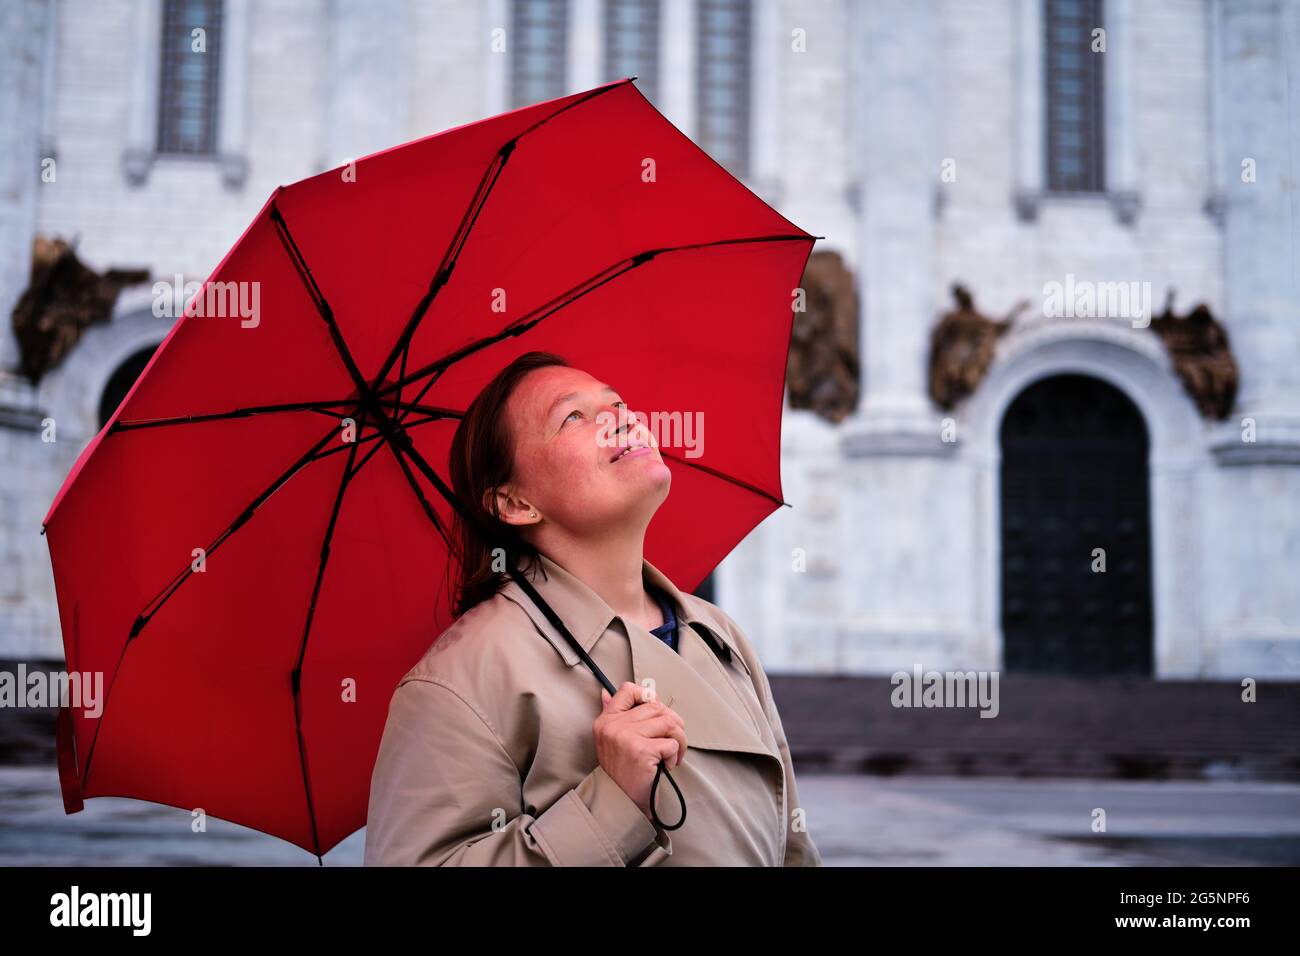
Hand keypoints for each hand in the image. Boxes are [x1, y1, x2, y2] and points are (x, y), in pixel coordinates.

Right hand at [594, 681, 687, 822]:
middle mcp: (613, 726)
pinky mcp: (641, 751)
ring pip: (669, 722)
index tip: (656, 714)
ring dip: (679, 740)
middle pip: (657, 707)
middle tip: (672, 741)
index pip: (628, 690)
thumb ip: (611, 715)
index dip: (648, 695)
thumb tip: (606, 692)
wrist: (620, 802)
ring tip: (672, 754)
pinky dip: (675, 756)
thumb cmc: (621, 771)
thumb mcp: (609, 741)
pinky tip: (667, 766)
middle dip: (673, 723)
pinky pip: (671, 743)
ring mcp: (626, 737)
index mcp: (606, 720)